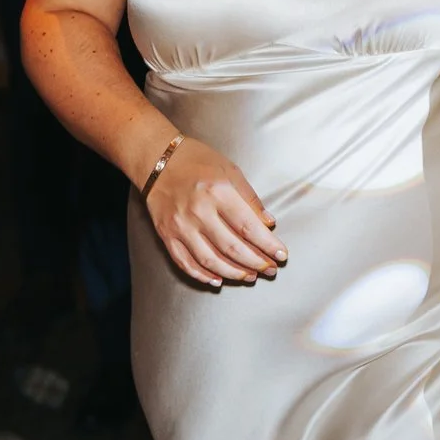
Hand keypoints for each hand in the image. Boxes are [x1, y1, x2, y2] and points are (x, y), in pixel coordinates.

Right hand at [142, 137, 287, 286]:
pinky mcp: (166, 234)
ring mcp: (180, 226)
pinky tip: (217, 280)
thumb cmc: (198, 161)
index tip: (282, 255)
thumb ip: (250, 198)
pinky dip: (202, 275)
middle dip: (255, 263)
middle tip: (270, 270)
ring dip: (232, 273)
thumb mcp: (231, 170)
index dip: (268, 245)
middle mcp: (198, 211)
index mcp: (218, 192)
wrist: (158, 160)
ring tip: (249, 277)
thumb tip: (269, 224)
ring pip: (209, 260)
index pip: (248, 227)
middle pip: (231, 247)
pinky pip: (185, 262)